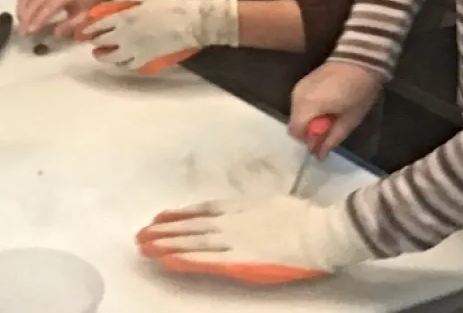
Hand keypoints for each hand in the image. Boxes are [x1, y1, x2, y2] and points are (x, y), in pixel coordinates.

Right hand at [15, 0, 111, 35]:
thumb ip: (71, 25)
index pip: (49, 6)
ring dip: (22, 13)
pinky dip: (20, 7)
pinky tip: (21, 19)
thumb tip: (56, 34)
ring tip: (21, 28)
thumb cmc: (85, 5)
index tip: (31, 30)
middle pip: (35, 2)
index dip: (39, 18)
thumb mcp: (83, 16)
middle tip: (23, 33)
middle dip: (27, 18)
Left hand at [62, 0, 238, 75]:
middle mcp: (124, 35)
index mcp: (123, 18)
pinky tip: (121, 61)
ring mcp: (134, 50)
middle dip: (95, 42)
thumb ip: (124, 4)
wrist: (189, 23)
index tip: (84, 31)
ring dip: (103, 56)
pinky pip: (128, 65)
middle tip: (93, 42)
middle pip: (101, 42)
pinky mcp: (144, 61)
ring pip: (111, 58)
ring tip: (100, 55)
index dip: (88, 30)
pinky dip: (122, 64)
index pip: (97, 26)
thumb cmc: (168, 6)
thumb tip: (109, 8)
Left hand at [136, 195, 373, 284]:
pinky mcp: (238, 260)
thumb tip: (256, 210)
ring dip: (166, 243)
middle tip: (142, 233)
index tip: (163, 216)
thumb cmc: (307, 217)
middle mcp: (232, 221)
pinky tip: (167, 260)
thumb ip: (260, 208)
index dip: (182, 214)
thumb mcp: (278, 202)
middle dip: (166, 230)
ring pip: (192, 241)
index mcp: (243, 206)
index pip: (204, 209)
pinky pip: (205, 260)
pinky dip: (184, 259)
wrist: (320, 231)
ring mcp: (233, 240)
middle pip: (191, 225)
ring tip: (144, 246)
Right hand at [289, 62, 382, 156]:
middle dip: (309, 130)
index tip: (325, 139)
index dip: (309, 140)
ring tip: (330, 114)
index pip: (296, 132)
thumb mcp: (349, 120)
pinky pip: (299, 102)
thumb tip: (318, 155)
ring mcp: (298, 87)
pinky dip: (308, 109)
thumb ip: (331, 139)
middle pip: (294, 123)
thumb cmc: (358, 91)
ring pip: (296, 113)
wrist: (360, 59)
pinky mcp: (302, 82)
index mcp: (308, 106)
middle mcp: (297, 97)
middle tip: (329, 127)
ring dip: (308, 119)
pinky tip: (326, 104)